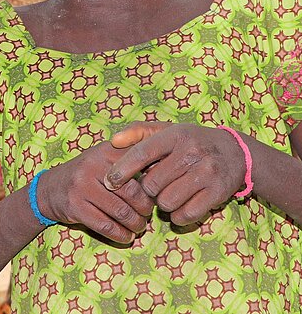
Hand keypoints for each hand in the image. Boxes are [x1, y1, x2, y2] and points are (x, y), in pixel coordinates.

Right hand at [37, 141, 154, 243]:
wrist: (49, 189)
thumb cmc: (85, 174)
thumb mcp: (102, 158)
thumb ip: (126, 160)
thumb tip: (161, 169)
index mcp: (104, 151)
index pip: (137, 163)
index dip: (152, 180)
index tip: (158, 190)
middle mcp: (92, 166)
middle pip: (132, 191)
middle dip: (145, 207)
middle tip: (148, 214)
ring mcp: (82, 187)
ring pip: (120, 211)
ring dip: (135, 223)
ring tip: (139, 226)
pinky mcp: (75, 207)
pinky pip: (105, 226)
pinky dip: (121, 235)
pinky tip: (126, 236)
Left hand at [105, 124, 245, 225]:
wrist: (235, 152)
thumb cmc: (190, 141)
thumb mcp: (166, 130)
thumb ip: (137, 133)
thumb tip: (113, 141)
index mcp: (174, 135)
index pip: (142, 153)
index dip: (123, 169)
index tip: (110, 181)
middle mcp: (191, 152)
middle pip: (152, 184)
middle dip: (147, 190)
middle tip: (152, 187)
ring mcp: (206, 173)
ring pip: (166, 201)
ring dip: (161, 203)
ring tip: (167, 194)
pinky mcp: (217, 193)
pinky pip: (185, 214)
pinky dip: (177, 215)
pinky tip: (178, 206)